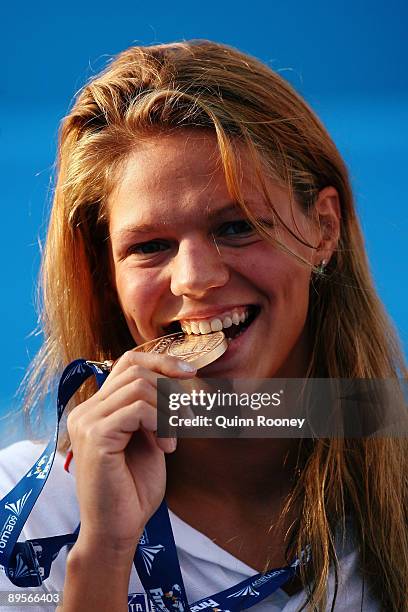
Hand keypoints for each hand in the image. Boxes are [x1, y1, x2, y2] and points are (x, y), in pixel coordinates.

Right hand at [67, 350, 195, 552]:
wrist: (117, 530)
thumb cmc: (134, 489)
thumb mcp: (148, 438)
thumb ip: (153, 409)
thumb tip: (178, 378)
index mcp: (97, 408)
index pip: (127, 362)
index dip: (160, 361)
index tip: (190, 373)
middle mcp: (86, 410)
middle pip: (135, 370)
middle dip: (170, 389)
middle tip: (186, 417)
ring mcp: (87, 421)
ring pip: (139, 386)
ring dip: (167, 410)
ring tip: (174, 438)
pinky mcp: (95, 436)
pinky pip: (137, 409)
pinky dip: (160, 424)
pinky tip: (166, 448)